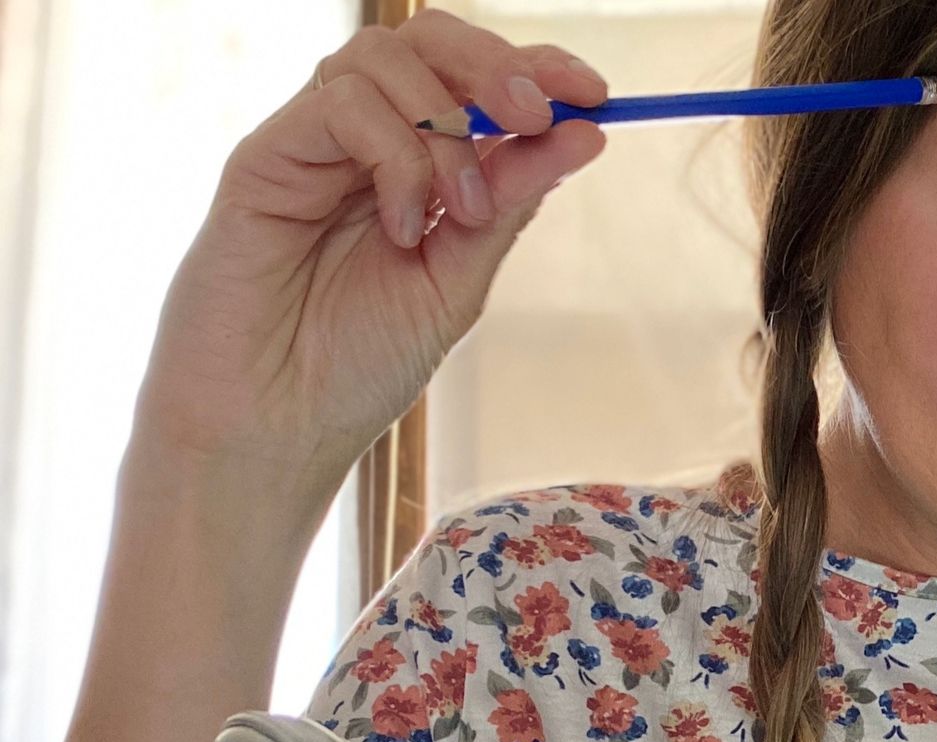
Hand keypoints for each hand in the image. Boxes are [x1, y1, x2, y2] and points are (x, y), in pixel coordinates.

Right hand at [129, 9, 608, 501]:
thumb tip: (588, 134)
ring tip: (461, 212)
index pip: (474, 80)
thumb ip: (512, 204)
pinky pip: (340, 103)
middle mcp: (361, 141)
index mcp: (413, 166)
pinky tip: (401, 225)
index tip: (595, 92)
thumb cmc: (356, 368)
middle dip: (497, 67)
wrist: (274, 429)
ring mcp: (311, 145)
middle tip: (537, 118)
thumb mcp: (459, 281)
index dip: (536, 69)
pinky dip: (394, 154)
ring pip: (383, 56)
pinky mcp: (264, 156)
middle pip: (429, 40)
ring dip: (446, 126)